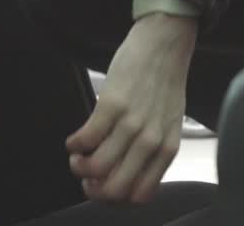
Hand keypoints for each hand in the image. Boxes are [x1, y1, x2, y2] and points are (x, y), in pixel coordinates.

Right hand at [67, 12, 197, 203]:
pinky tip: (75, 139)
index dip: (115, 198)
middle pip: (114, 189)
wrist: (164, 44)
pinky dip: (73, 146)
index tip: (104, 186)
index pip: (139, 196)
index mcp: (167, 149)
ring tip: (78, 155)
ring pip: (96, 168)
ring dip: (78, 166)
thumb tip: (126, 174)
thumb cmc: (165, 83)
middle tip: (86, 176)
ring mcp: (131, 124)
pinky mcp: (112, 105)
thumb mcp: (169, 123)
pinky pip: (84, 140)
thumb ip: (154, 151)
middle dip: (92, 189)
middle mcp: (151, 141)